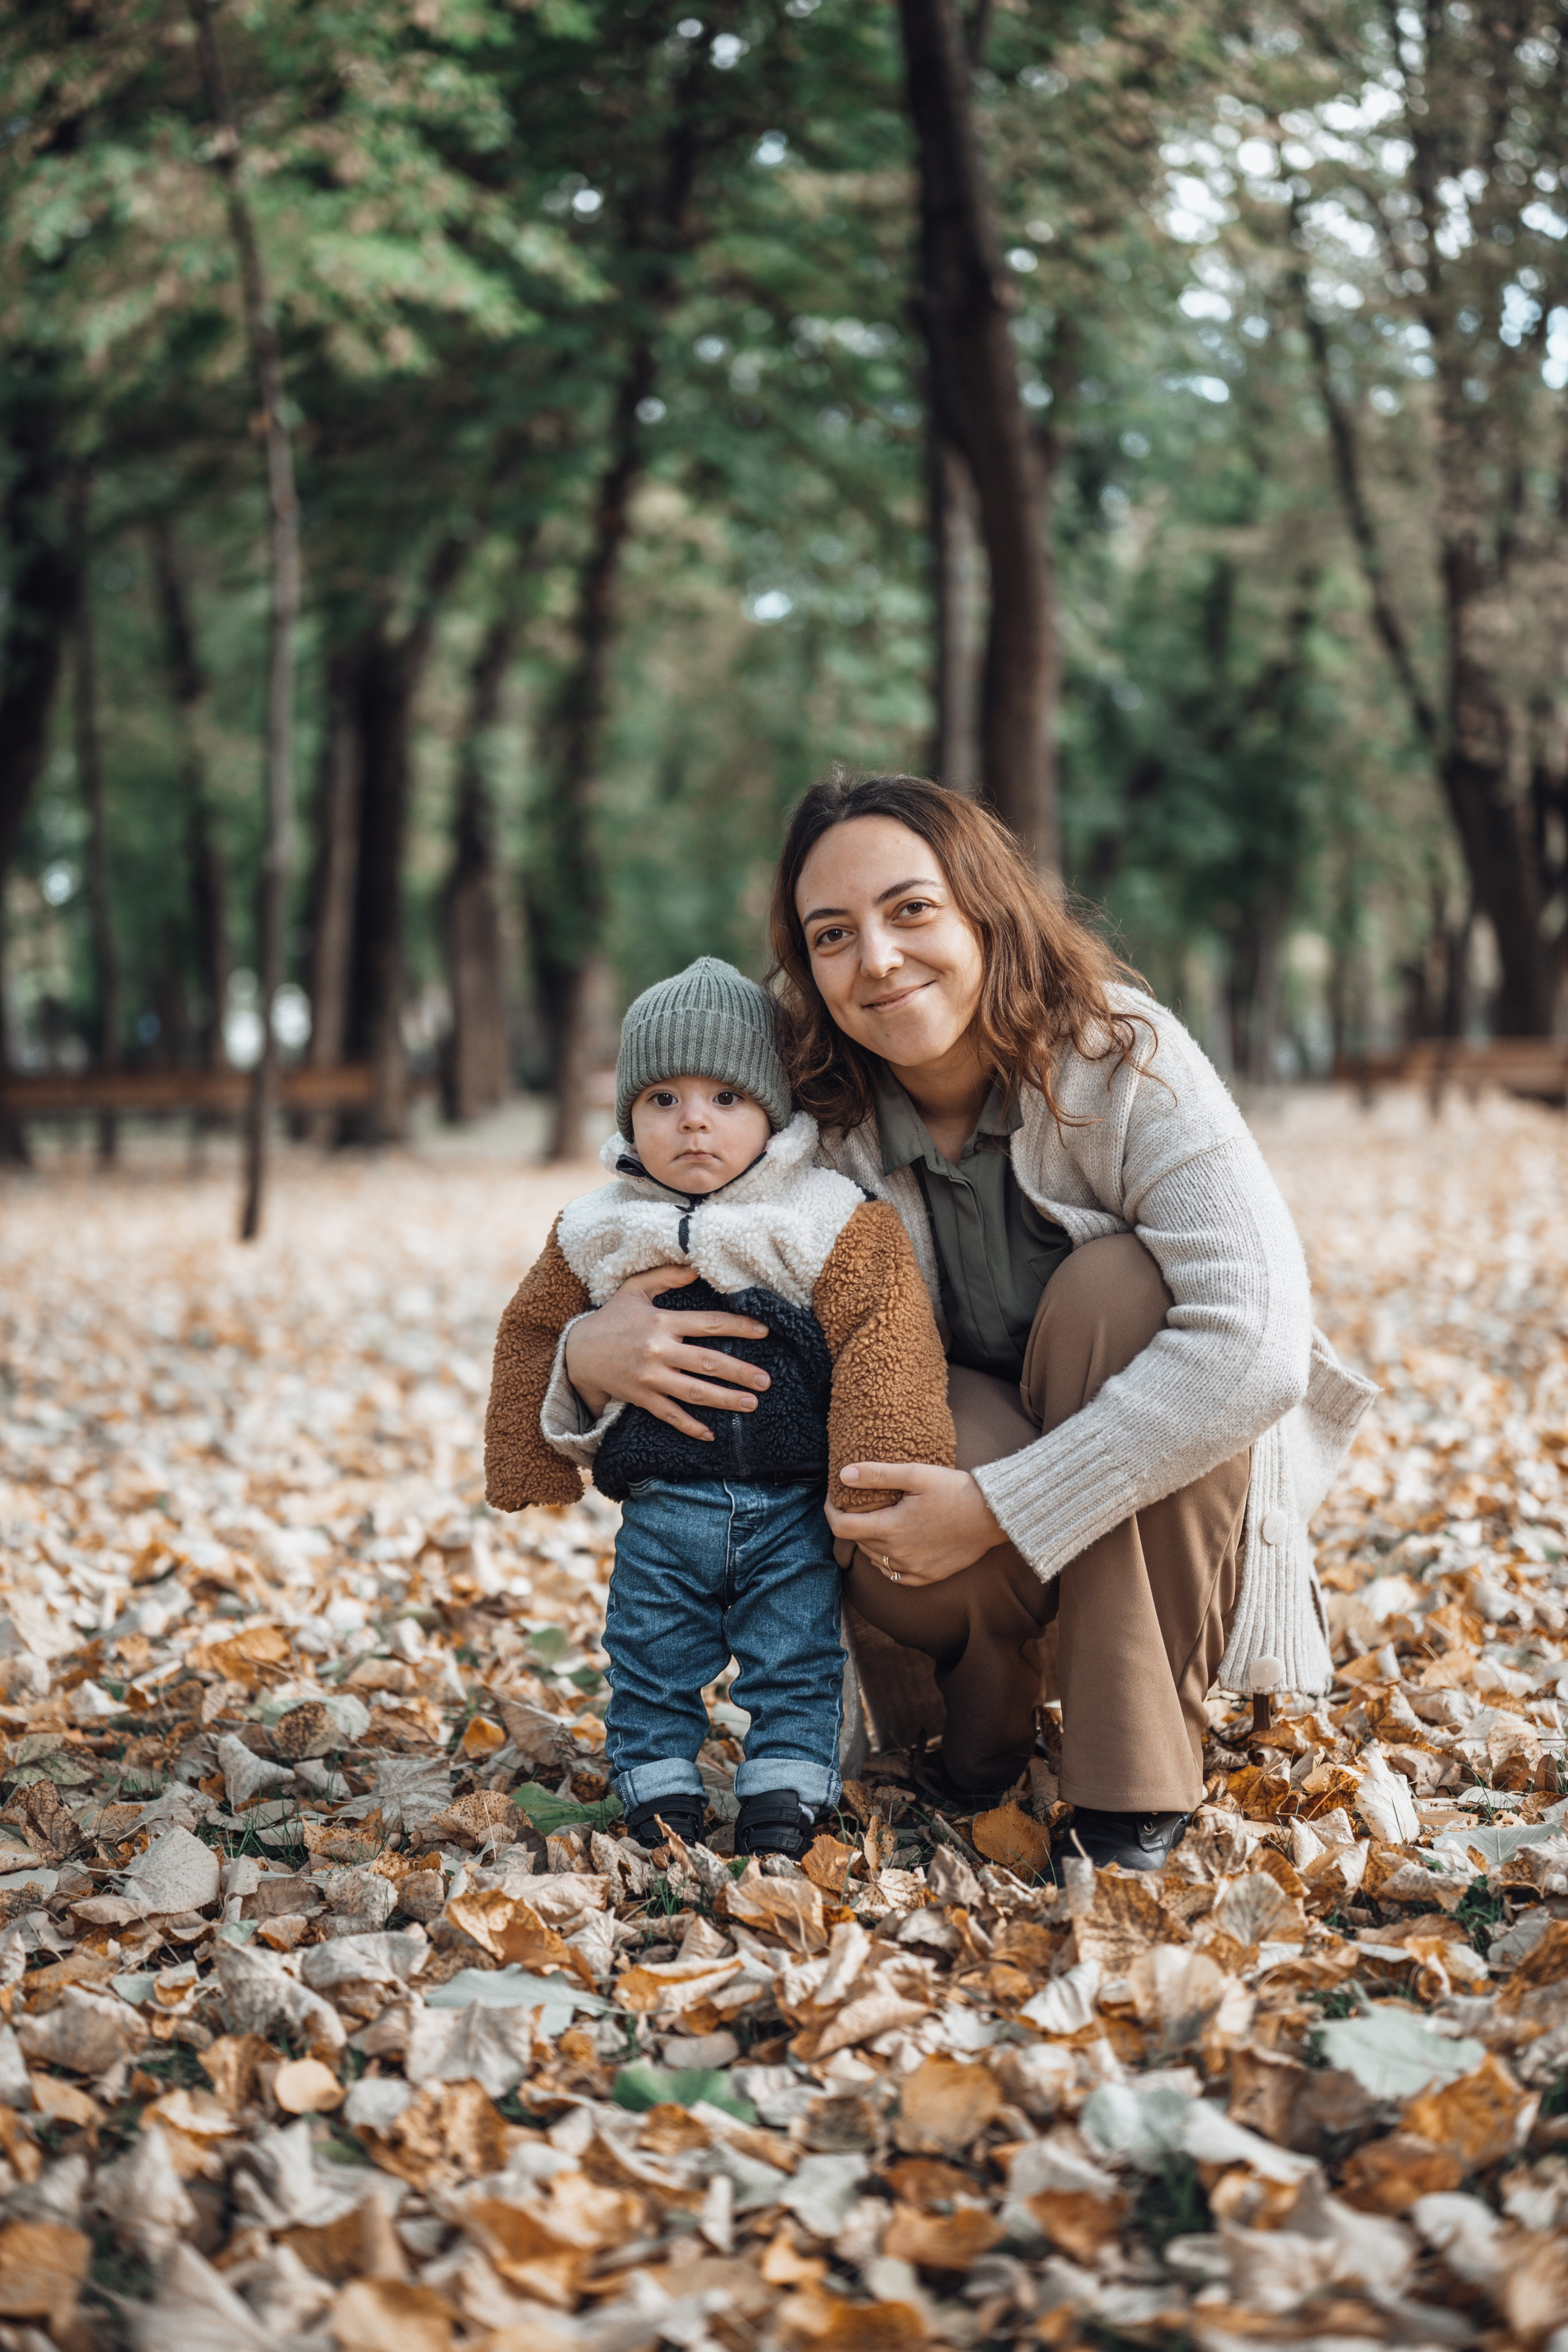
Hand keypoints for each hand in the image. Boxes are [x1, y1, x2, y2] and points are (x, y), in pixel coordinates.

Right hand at [562, 1265, 771, 1441]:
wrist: (576, 1351)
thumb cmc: (610, 1317)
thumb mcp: (635, 1289)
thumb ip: (667, 1276)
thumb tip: (697, 1267)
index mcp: (662, 1322)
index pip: (709, 1323)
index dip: (739, 1326)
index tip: (764, 1331)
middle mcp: (658, 1350)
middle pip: (708, 1362)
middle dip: (740, 1372)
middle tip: (765, 1381)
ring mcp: (650, 1377)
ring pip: (694, 1392)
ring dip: (725, 1400)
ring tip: (752, 1404)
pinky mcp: (641, 1398)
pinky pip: (669, 1415)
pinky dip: (690, 1426)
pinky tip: (711, 1434)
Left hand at [825, 1461, 1004, 1587]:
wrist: (992, 1517)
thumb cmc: (956, 1491)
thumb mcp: (916, 1474)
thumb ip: (877, 1475)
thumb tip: (843, 1475)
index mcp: (890, 1528)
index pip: (842, 1527)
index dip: (831, 1511)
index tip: (834, 1498)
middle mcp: (897, 1554)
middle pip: (858, 1541)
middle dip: (854, 1522)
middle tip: (862, 1504)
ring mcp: (912, 1569)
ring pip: (875, 1558)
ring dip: (870, 1540)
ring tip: (881, 1520)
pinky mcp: (927, 1577)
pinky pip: (894, 1574)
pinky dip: (887, 1560)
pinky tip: (896, 1545)